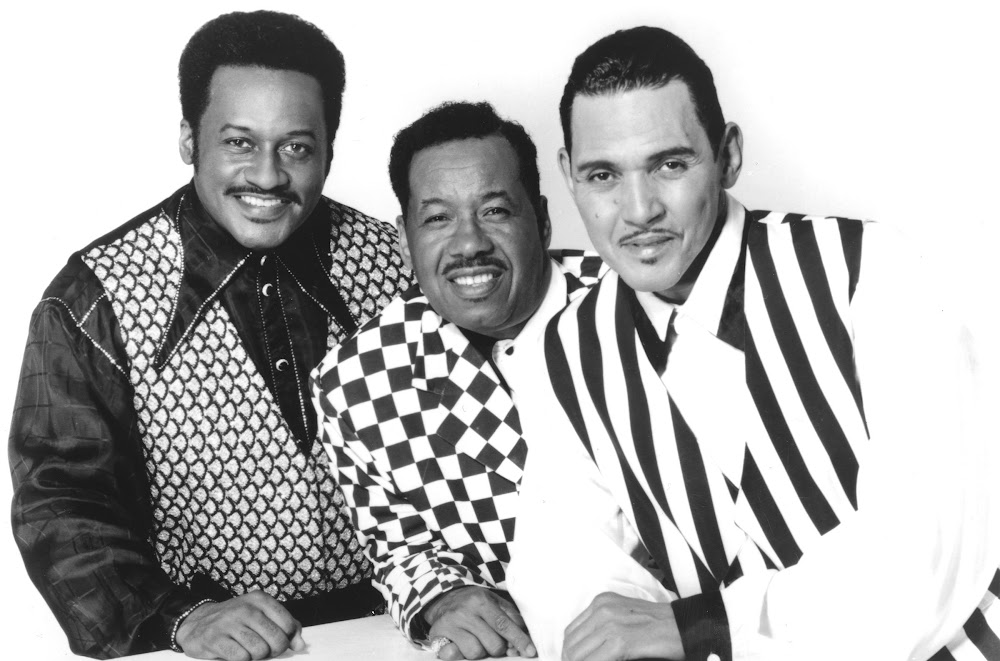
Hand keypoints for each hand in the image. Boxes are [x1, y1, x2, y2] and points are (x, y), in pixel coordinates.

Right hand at [175, 591, 304, 659]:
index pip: (288, 625)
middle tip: (263, 650)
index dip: (286, 639)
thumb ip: (286, 627)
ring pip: (260, 651)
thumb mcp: (262, 615)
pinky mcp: (215, 639)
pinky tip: (235, 652)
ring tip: (247, 649)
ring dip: (256, 656)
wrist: (197, 622)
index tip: (275, 640)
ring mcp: (229, 622)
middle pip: (276, 640)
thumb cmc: (236, 620)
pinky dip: (241, 659)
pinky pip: (241, 657)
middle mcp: (246, 608)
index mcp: (260, 599)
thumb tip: (301, 645)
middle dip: (272, 651)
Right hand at [422, 586, 536, 659]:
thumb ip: (511, 617)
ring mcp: (450, 624)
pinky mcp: (437, 635)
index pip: (503, 624)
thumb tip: (526, 637)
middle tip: (493, 641)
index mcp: (480, 601)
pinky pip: (452, 655)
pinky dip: (458, 655)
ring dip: (479, 652)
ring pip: (475, 653)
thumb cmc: (474, 603)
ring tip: (476, 641)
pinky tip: (458, 647)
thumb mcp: (494, 602)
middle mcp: (464, 612)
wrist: (443, 598)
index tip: (531, 651)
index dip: (519, 640)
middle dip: (498, 648)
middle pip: (492, 644)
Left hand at [562, 592, 682, 660]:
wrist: (687, 626)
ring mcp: (610, 622)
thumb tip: (583, 655)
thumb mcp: (625, 621)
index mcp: (601, 602)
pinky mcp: (621, 640)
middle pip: (572, 646)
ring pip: (578, 655)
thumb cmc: (660, 628)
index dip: (570, 656)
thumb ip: (603, 633)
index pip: (571, 635)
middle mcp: (602, 608)